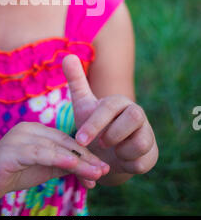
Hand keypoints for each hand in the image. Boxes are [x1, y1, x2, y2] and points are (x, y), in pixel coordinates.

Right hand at [0, 121, 109, 199]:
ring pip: (54, 148)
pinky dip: (56, 157)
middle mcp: (30, 129)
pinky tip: (72, 164)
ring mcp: (20, 138)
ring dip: (77, 160)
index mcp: (38, 130)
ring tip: (94, 171)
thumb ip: (63, 164)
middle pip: (64, 143)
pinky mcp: (12, 151)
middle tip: (104, 170)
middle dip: (85, 158)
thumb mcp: (43, 168)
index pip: (66, 141)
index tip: (102, 167)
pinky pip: (38, 153)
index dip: (85, 154)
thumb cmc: (14, 171)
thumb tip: (89, 169)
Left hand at [62, 54, 157, 175]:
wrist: (107, 153)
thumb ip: (76, 80)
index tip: (79, 139)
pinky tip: (118, 161)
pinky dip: (126, 164)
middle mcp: (136, 113)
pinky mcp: (151, 152)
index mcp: (119, 102)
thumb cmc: (95, 125)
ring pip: (141, 141)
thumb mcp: (83, 104)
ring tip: (110, 151)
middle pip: (135, 116)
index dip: (95, 123)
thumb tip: (68, 55)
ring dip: (120, 150)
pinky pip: (142, 161)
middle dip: (113, 133)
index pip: (111, 106)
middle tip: (99, 144)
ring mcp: (147, 132)